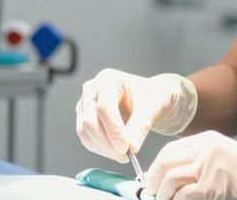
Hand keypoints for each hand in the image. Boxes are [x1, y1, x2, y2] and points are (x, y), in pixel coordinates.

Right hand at [75, 68, 197, 161]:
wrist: (151, 98)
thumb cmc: (152, 97)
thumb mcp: (151, 109)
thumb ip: (140, 127)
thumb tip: (131, 149)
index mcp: (109, 79)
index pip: (105, 107)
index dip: (114, 130)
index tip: (125, 148)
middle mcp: (93, 89)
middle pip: (90, 120)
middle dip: (107, 142)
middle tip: (125, 156)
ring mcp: (85, 104)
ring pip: (85, 131)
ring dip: (103, 148)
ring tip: (124, 155)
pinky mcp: (84, 118)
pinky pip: (86, 137)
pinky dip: (100, 148)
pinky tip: (116, 152)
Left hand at [142, 130, 236, 199]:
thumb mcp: (221, 155)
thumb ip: (197, 160)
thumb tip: (167, 176)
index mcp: (205, 140)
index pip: (169, 150)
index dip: (155, 168)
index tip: (151, 182)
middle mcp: (205, 149)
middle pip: (165, 163)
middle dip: (154, 182)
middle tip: (153, 195)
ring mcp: (209, 166)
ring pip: (171, 180)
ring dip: (163, 195)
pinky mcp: (213, 186)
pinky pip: (184, 196)